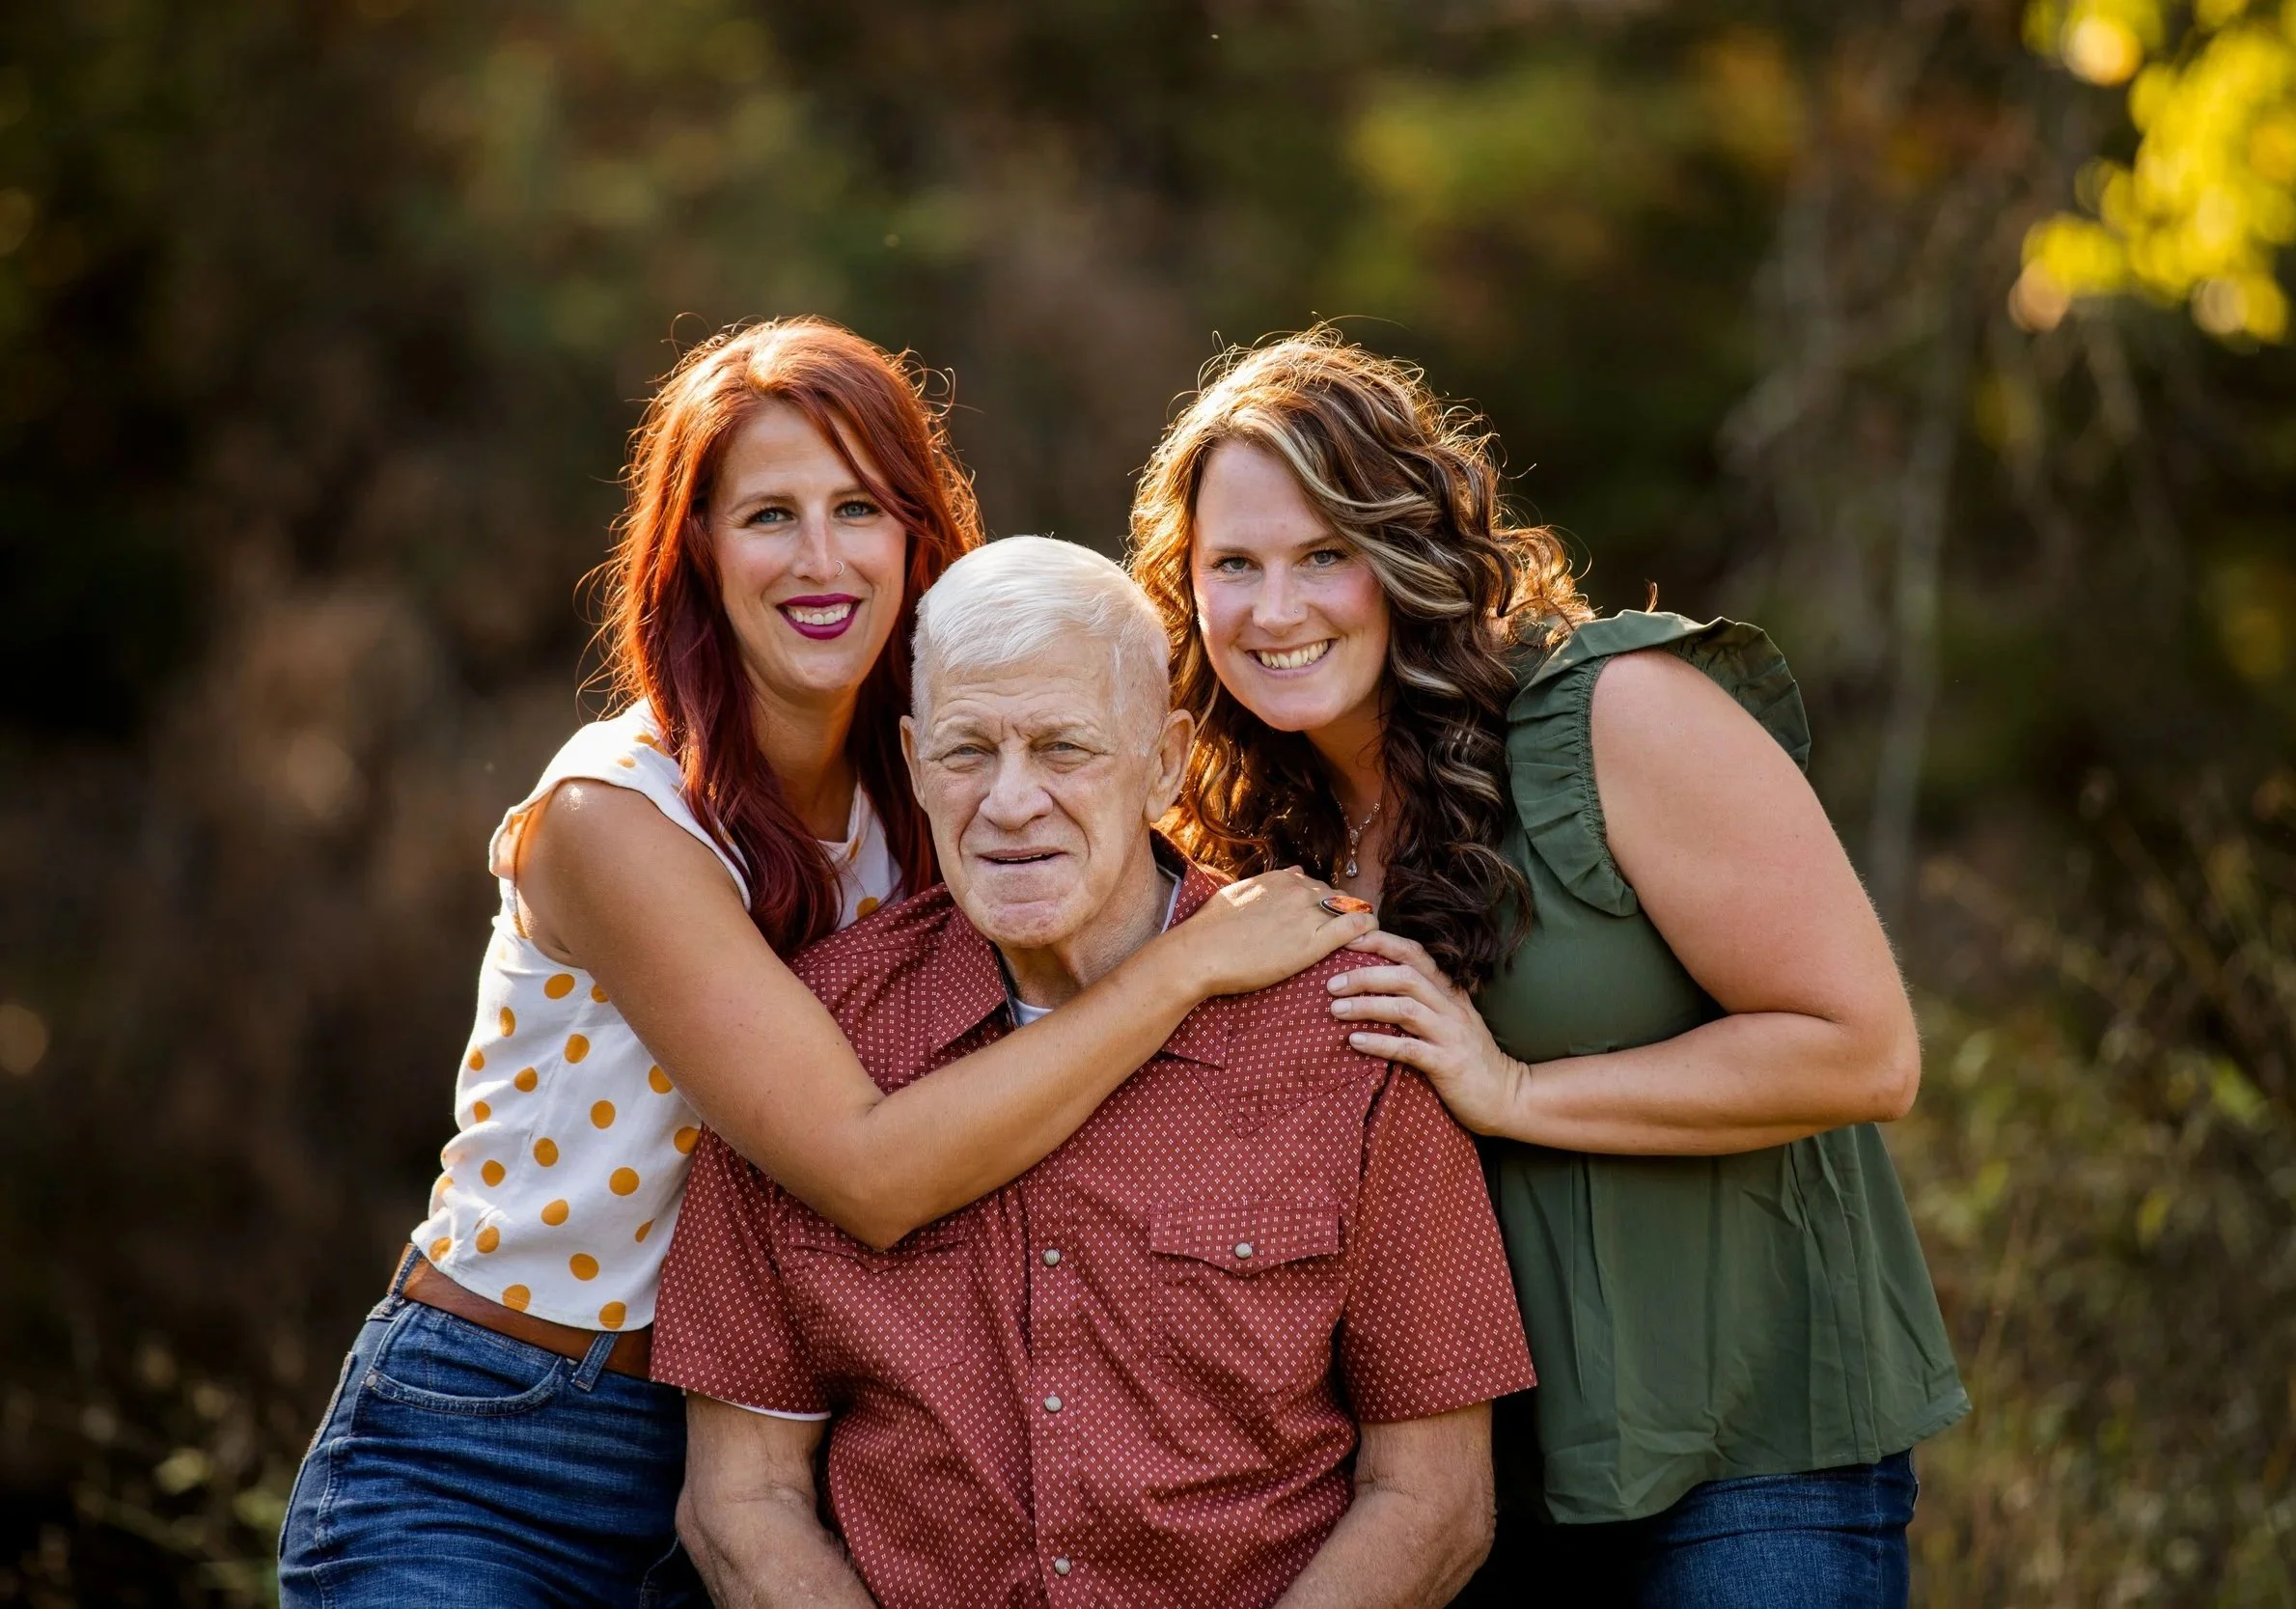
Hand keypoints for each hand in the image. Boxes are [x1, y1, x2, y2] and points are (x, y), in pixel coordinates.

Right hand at [1175, 867, 1378, 996]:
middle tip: (1338, 932)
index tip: (1321, 916)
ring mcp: (1307, 914)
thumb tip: (1294, 872)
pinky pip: (1355, 926)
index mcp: (1280, 878)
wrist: (1201, 953)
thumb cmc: (1210, 928)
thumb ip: (1268, 882)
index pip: (1315, 884)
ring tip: (1359, 936)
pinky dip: (1368, 928)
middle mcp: (1298, 890)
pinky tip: (1371, 936)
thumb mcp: (1239, 892)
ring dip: (1354, 919)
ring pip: (1349, 907)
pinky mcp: (1314, 941)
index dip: (1321, 902)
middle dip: (1337, 911)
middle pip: (1334, 896)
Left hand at [1325, 931, 1528, 1134]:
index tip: (1348, 942)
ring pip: (1405, 1008)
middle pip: (1405, 976)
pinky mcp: (1447, 1064)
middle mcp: (1451, 1007)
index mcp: (1449, 992)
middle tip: (1331, 984)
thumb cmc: (1469, 1058)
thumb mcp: (1450, 1021)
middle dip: (1364, 975)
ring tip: (1335, 1009)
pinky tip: (1354, 1042)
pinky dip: (1379, 1043)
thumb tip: (1373, 986)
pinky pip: (1409, 1048)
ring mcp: (1450, 1034)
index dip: (1381, 943)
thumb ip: (1423, 1001)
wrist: (1506, 1095)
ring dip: (1366, 1006)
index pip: (1415, 954)